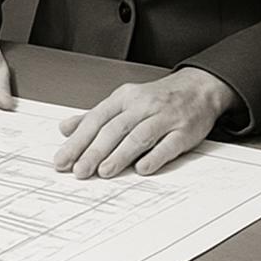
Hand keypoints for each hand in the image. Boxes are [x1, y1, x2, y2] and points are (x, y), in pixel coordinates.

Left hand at [54, 67, 239, 177]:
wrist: (197, 88)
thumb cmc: (156, 98)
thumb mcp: (123, 101)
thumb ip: (94, 116)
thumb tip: (65, 129)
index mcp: (123, 98)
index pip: (95, 119)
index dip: (78, 140)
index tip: (63, 160)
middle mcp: (141, 105)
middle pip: (113, 129)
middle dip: (94, 151)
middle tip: (78, 171)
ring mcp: (164, 117)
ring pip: (138, 136)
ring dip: (119, 155)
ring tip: (103, 172)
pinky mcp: (184, 131)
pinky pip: (168, 145)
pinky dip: (154, 157)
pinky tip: (142, 170)